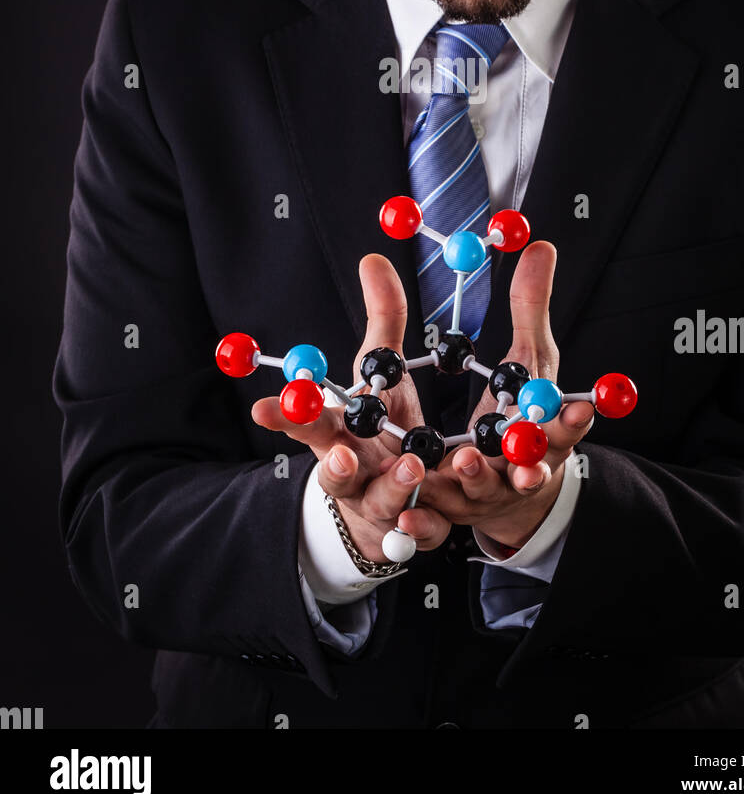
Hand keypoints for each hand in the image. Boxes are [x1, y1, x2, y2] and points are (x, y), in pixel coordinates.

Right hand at [251, 253, 451, 562]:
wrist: (408, 501)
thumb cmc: (386, 431)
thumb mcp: (385, 376)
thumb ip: (384, 322)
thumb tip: (373, 258)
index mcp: (341, 435)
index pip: (307, 423)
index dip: (285, 416)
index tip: (263, 407)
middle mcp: (356, 475)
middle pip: (334, 473)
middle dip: (333, 463)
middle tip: (341, 451)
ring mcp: (384, 507)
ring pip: (382, 503)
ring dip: (391, 487)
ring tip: (411, 465)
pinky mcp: (417, 532)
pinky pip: (421, 535)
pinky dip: (424, 530)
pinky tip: (430, 523)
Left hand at [414, 241, 594, 548]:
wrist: (497, 488)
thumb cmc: (515, 415)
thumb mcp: (525, 361)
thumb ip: (529, 308)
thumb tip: (541, 246)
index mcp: (539, 431)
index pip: (564, 428)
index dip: (573, 422)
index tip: (582, 409)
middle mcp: (515, 468)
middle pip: (527, 469)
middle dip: (527, 461)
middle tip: (513, 438)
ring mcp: (480, 497)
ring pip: (478, 494)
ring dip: (474, 480)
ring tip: (464, 463)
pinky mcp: (444, 517)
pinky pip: (432, 526)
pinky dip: (421, 523)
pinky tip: (404, 515)